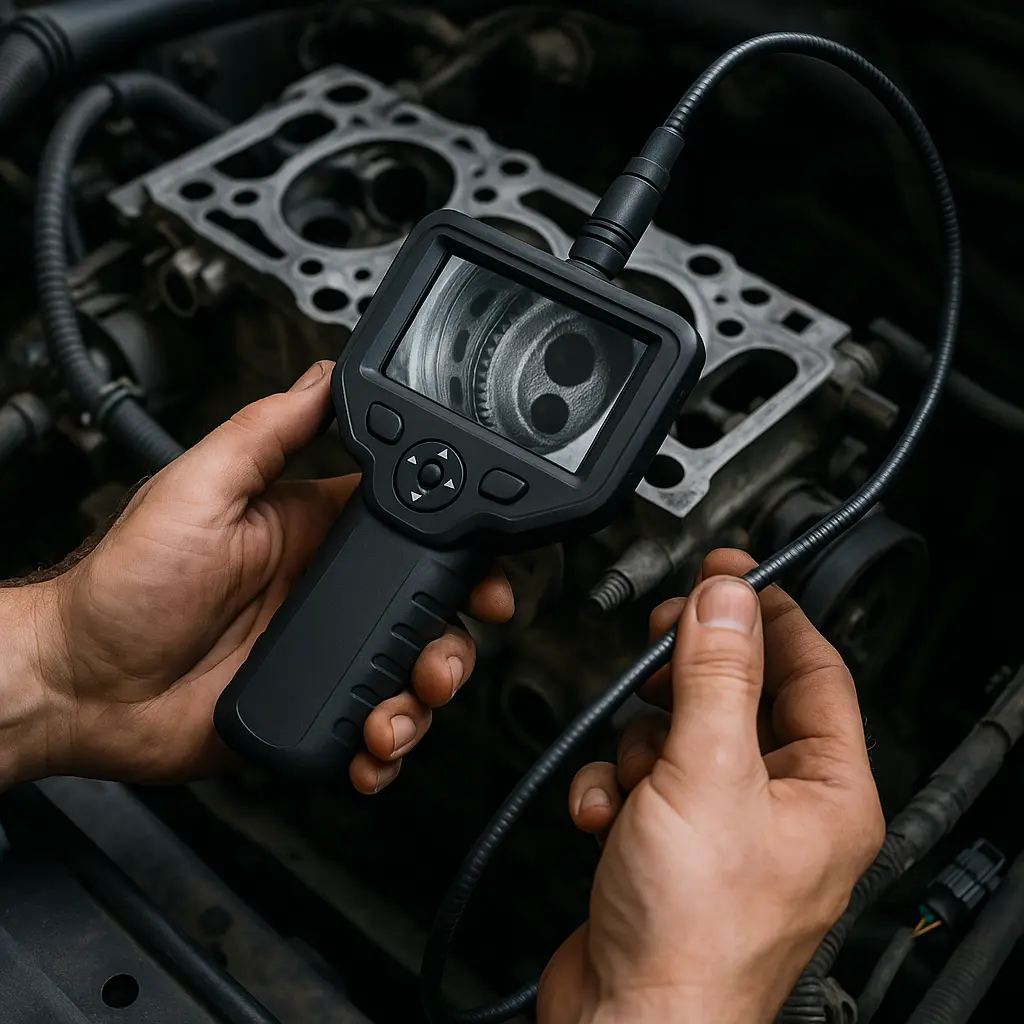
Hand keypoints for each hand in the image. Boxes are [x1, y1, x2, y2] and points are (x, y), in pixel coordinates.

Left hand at [2, 361, 512, 789]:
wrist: (81, 685)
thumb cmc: (125, 584)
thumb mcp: (199, 489)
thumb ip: (267, 431)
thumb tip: (324, 372)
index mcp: (315, 534)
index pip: (412, 533)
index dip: (459, 556)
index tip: (482, 578)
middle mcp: (327, 593)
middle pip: (426, 614)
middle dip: (449, 643)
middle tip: (435, 663)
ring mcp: (320, 654)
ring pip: (406, 676)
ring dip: (419, 701)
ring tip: (392, 714)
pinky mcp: (307, 709)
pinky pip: (368, 728)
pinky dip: (384, 748)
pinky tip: (369, 749)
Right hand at [539, 549, 883, 1023]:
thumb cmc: (693, 937)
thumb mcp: (706, 773)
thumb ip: (716, 676)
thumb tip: (727, 601)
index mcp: (826, 790)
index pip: (814, 668)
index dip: (770, 612)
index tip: (730, 572)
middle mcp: (781, 806)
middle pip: (739, 695)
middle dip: (690, 674)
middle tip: (663, 642)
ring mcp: (721, 826)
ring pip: (680, 732)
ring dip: (639, 742)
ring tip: (632, 775)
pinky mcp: (667, 844)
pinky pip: (642, 779)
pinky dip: (615, 786)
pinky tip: (604, 816)